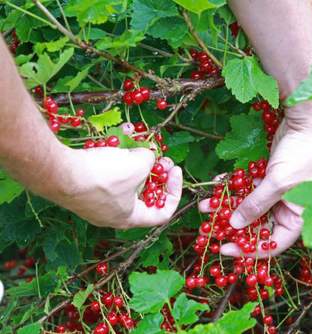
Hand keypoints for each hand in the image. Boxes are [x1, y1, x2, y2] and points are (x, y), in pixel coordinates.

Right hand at [53, 147, 182, 228]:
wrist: (59, 172)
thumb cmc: (104, 176)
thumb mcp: (138, 165)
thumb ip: (150, 161)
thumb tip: (148, 156)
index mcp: (130, 218)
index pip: (162, 213)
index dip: (174, 191)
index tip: (175, 171)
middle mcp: (112, 216)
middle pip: (143, 196)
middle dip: (154, 174)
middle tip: (159, 156)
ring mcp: (95, 204)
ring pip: (123, 183)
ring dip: (133, 164)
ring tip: (138, 146)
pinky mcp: (81, 189)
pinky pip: (105, 176)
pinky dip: (114, 161)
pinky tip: (116, 146)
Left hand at [201, 99, 311, 256]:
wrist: (310, 121)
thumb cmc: (304, 155)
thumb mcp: (278, 183)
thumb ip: (256, 205)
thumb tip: (235, 225)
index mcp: (297, 217)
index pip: (272, 244)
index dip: (248, 250)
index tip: (225, 249)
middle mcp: (287, 208)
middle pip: (257, 225)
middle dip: (232, 225)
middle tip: (209, 228)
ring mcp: (277, 191)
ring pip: (248, 205)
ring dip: (227, 205)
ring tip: (205, 205)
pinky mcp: (268, 175)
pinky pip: (248, 186)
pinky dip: (233, 186)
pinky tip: (217, 185)